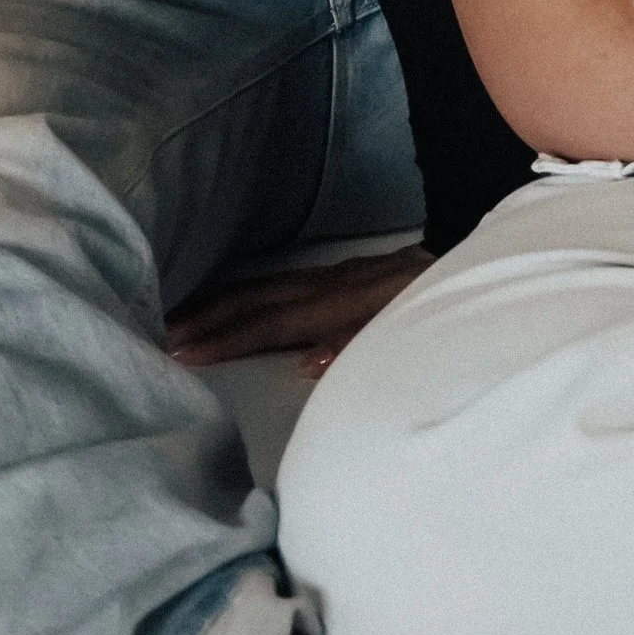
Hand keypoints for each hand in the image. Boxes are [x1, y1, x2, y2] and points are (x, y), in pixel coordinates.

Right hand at [165, 242, 430, 376]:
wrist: (476, 268)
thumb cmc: (442, 313)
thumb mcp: (409, 330)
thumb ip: (359, 345)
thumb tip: (306, 365)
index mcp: (347, 299)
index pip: (274, 322)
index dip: (228, 339)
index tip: (184, 352)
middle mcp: (334, 281)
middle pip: (258, 299)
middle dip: (207, 318)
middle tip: (157, 337)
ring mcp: (335, 273)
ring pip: (263, 286)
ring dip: (217, 303)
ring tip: (174, 319)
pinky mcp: (339, 273)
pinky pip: (278, 281)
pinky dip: (243, 291)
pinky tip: (222, 301)